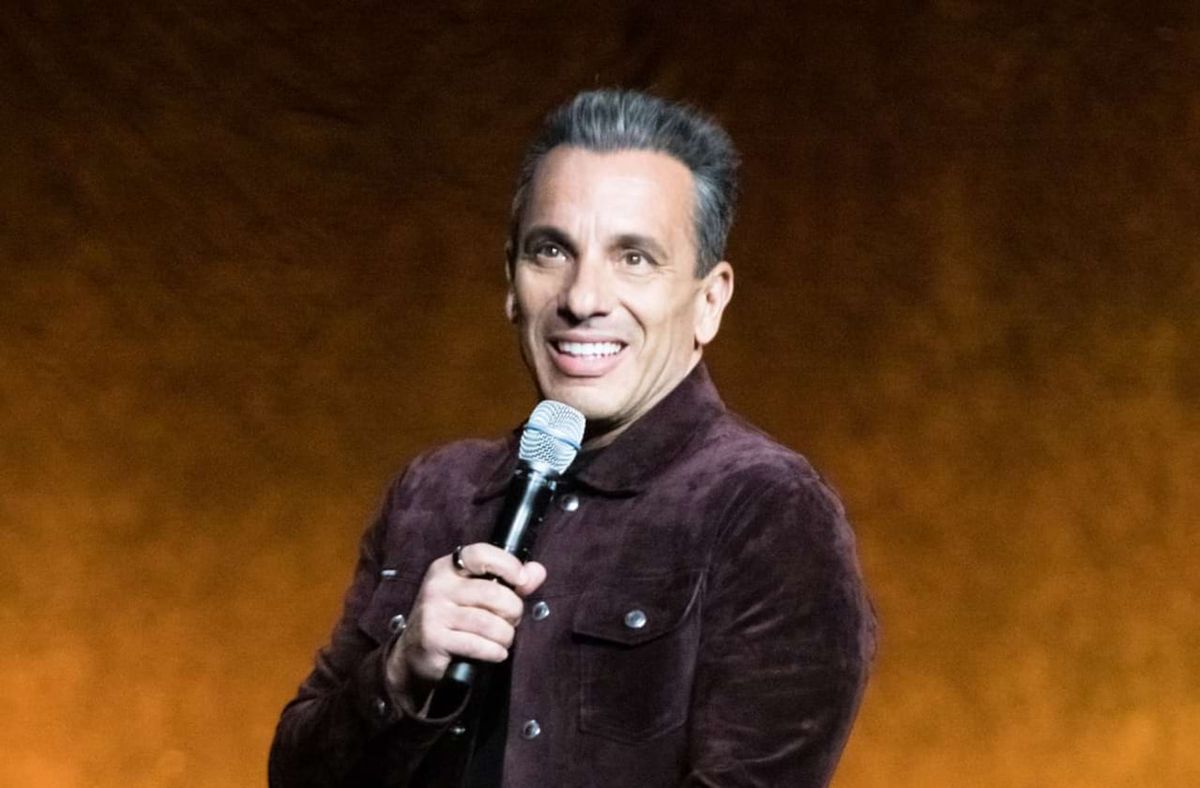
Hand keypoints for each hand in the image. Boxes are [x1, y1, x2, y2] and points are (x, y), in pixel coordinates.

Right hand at [385, 543, 546, 705]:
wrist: (414, 654)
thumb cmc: (452, 620)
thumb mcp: (476, 595)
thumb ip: (509, 581)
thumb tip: (538, 571)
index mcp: (447, 568)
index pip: (480, 554)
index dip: (507, 565)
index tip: (522, 579)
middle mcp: (437, 586)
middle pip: (492, 593)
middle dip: (512, 611)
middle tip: (512, 620)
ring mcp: (433, 612)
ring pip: (488, 622)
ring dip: (505, 635)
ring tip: (504, 639)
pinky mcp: (433, 638)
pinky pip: (477, 644)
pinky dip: (494, 651)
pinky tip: (496, 652)